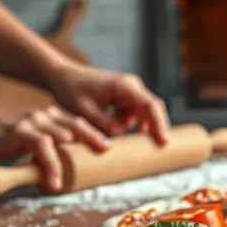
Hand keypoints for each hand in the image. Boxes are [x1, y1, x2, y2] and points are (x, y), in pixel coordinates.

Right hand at [0, 104, 110, 191]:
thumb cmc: (1, 134)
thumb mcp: (28, 136)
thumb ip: (45, 145)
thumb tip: (61, 165)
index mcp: (49, 115)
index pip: (77, 122)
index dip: (94, 132)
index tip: (108, 145)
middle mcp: (45, 115)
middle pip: (76, 125)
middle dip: (93, 137)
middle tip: (108, 151)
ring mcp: (33, 122)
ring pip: (63, 137)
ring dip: (75, 158)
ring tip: (85, 174)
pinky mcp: (21, 132)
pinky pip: (43, 149)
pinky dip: (51, 166)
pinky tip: (55, 182)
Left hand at [45, 64, 169, 144]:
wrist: (63, 77)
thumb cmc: (72, 90)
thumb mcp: (84, 110)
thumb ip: (104, 124)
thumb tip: (121, 135)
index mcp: (125, 86)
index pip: (149, 105)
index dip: (159, 124)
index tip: (164, 141)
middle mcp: (132, 87)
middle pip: (153, 109)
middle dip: (158, 128)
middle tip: (162, 149)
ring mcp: (130, 92)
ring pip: (144, 114)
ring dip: (141, 127)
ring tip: (140, 142)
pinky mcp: (125, 99)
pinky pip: (134, 115)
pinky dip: (131, 125)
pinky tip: (128, 135)